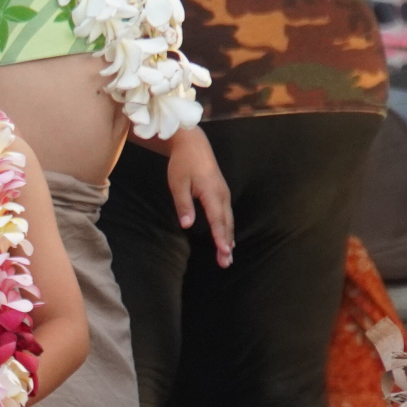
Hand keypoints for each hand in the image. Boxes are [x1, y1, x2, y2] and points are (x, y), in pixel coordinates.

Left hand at [167, 128, 233, 267]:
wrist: (193, 143)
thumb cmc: (183, 163)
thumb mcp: (178, 183)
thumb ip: (183, 204)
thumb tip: (187, 225)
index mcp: (211, 192)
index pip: (217, 219)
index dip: (220, 237)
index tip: (224, 252)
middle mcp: (222, 194)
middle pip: (226, 223)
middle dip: (226, 244)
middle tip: (226, 263)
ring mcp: (224, 193)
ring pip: (228, 219)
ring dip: (228, 238)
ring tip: (228, 256)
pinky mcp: (222, 192)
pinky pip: (227, 214)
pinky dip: (228, 228)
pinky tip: (227, 238)